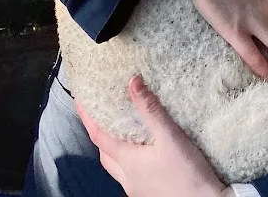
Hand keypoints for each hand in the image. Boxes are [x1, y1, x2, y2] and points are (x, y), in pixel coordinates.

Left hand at [78, 75, 226, 196]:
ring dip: (112, 147)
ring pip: (115, 165)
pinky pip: (128, 173)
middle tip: (98, 113)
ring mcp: (136, 188)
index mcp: (128, 162)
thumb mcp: (170, 136)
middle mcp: (127, 178)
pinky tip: (140, 151)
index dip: (88, 118)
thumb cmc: (187, 173)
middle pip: (104, 153)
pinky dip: (127, 158)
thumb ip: (151, 109)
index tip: (80, 101)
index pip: (98, 136)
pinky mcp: (148, 192)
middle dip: (98, 133)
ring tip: (119, 129)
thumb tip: (132, 82)